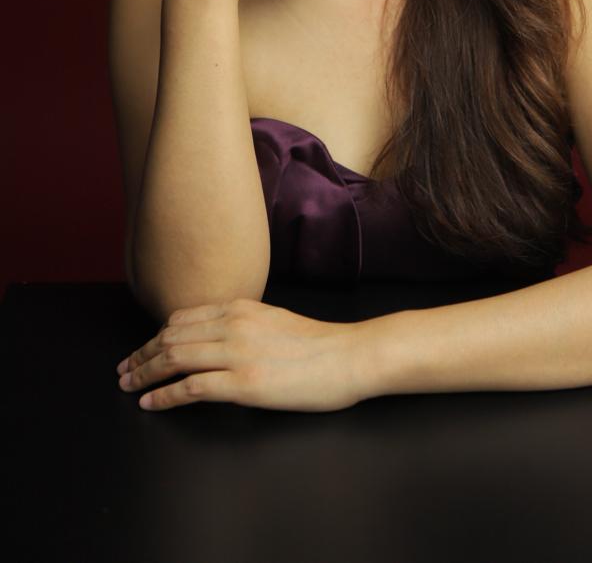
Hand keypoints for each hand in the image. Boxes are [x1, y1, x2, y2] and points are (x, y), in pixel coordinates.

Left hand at [115, 297, 368, 412]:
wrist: (349, 357)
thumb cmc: (318, 345)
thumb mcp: (273, 322)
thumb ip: (243, 327)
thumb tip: (216, 345)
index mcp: (240, 307)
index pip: (182, 319)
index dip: (154, 336)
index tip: (141, 349)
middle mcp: (233, 324)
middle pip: (171, 338)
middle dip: (141, 355)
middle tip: (123, 371)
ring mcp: (236, 353)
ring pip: (174, 358)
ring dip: (145, 374)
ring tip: (129, 386)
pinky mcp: (243, 384)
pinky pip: (190, 388)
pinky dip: (164, 395)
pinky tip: (150, 402)